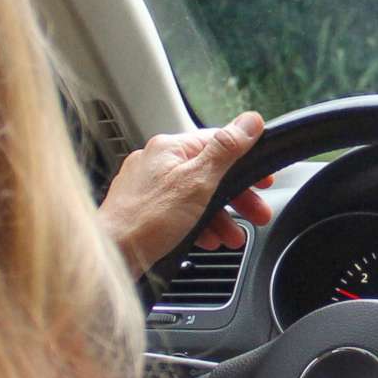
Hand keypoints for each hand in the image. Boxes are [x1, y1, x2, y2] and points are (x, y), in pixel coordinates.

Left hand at [98, 112, 274, 277]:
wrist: (112, 256)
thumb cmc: (147, 220)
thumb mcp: (198, 181)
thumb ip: (226, 150)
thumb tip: (250, 121)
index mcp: (169, 148)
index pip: (218, 143)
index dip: (246, 160)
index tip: (265, 178)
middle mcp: (156, 162)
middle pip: (209, 172)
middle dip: (237, 196)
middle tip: (257, 213)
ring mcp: (147, 187)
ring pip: (195, 196)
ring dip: (220, 216)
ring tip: (233, 236)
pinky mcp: (142, 210)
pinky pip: (179, 212)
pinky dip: (198, 224)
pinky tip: (207, 240)